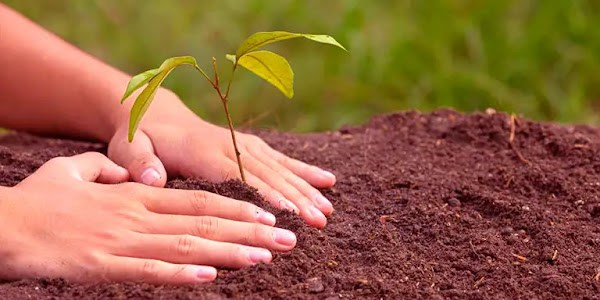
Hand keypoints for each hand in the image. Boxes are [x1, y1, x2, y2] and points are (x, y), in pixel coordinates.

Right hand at [0, 153, 295, 283]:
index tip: (269, 213)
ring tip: (265, 256)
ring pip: (186, 244)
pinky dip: (180, 272)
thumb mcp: (75, 173)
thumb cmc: (36, 201)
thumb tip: (128, 173)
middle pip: (204, 221)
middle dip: (249, 230)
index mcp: (137, 195)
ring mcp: (122, 240)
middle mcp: (138, 215)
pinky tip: (210, 275)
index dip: (236, 206)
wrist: (1, 224)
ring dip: (229, 251)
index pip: (198, 199)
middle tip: (288, 238)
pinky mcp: (103, 265)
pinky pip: (148, 270)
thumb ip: (108, 170)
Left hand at [108, 112, 336, 227]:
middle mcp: (228, 145)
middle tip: (318, 222)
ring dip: (305, 190)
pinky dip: (305, 171)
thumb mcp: (128, 146)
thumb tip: (153, 178)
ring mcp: (242, 143)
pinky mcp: (249, 145)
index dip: (263, 195)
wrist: (154, 112)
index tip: (288, 215)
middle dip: (295, 199)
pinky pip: (281, 158)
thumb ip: (138, 162)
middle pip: (267, 175)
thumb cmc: (139, 136)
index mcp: (202, 151)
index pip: (237, 177)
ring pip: (279, 169)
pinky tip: (328, 181)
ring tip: (328, 213)